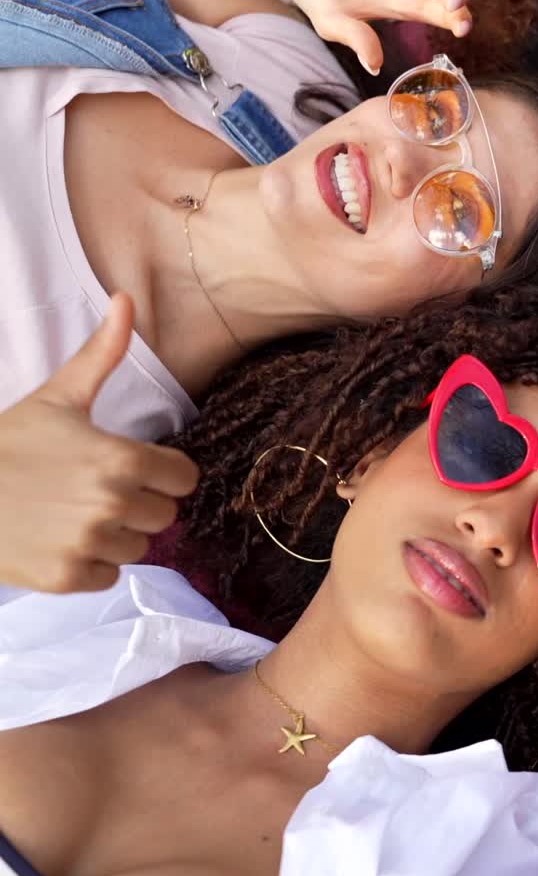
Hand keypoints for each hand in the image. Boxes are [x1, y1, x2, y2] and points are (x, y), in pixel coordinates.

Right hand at [0, 293, 197, 594]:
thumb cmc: (9, 442)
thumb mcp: (59, 396)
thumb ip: (103, 353)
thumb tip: (127, 298)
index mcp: (121, 457)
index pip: (184, 477)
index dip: (162, 471)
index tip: (135, 467)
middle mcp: (112, 503)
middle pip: (165, 515)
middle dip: (139, 503)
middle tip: (97, 490)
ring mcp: (89, 543)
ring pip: (138, 548)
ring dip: (115, 536)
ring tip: (75, 514)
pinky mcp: (67, 577)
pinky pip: (109, 575)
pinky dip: (90, 564)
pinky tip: (60, 539)